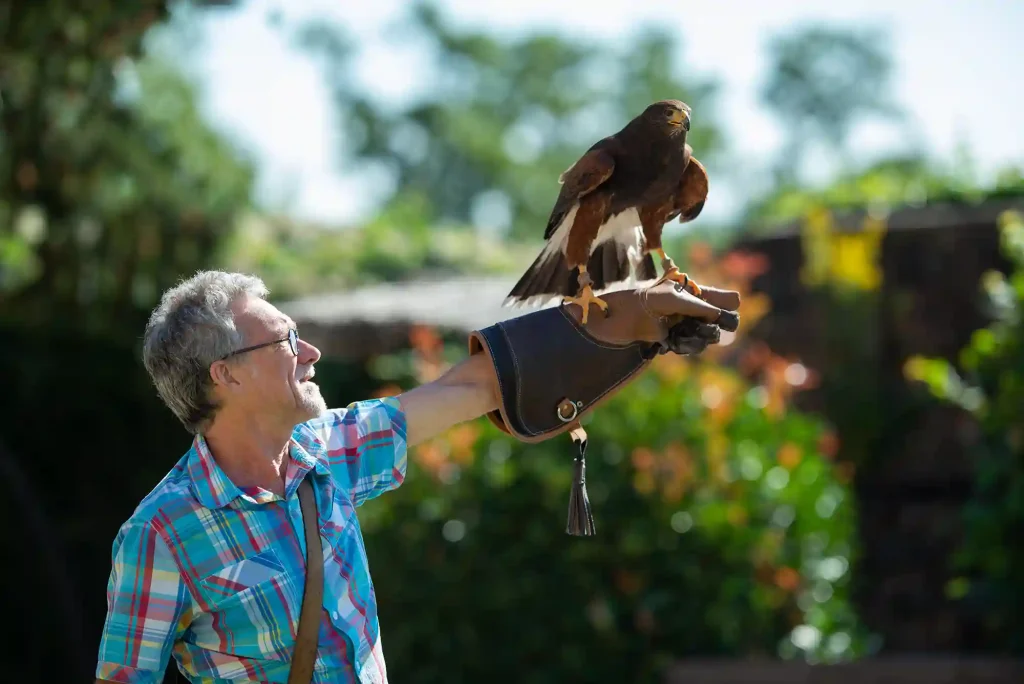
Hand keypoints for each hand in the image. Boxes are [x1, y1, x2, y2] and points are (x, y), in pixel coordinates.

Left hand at [563, 281, 740, 347]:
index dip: (727, 303)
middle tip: (715, 325)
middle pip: (720, 319)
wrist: (616, 321)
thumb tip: (718, 316)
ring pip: (708, 336)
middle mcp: (691, 308)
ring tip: (684, 333)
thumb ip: (695, 305)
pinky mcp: (675, 342)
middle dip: (718, 323)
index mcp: (690, 291)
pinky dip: (687, 345)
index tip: (729, 308)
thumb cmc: (640, 302)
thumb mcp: (670, 299)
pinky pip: (693, 346)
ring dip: (700, 336)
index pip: (720, 297)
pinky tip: (673, 342)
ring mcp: (684, 325)